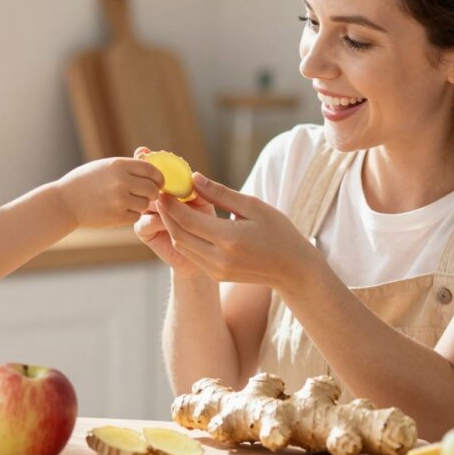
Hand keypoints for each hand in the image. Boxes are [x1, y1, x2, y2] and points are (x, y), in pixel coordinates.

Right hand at [56, 157, 162, 228]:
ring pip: (145, 204)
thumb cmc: (86, 182)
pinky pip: (135, 216)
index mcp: (119, 165)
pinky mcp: (116, 216)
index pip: (152, 170)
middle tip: (145, 195)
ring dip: (140, 205)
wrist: (64, 202)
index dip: (159, 178)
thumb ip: (128, 165)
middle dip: (152, 193)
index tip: (158, 183)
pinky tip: (119, 211)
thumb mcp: (105, 166)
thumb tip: (152, 159)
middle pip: (152, 189)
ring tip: (127, 202)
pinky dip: (131, 215)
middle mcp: (121, 181)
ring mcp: (119, 200)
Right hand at [131, 147, 213, 274]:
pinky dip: (155, 220)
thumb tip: (193, 176)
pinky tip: (168, 223)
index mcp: (166, 186)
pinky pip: (143, 222)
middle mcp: (154, 197)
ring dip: (155, 202)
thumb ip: (197, 190)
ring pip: (144, 203)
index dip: (146, 159)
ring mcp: (146, 213)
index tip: (144, 151)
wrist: (203, 253)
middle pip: (143, 184)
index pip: (152, 169)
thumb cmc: (207, 223)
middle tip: (156, 178)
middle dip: (146, 179)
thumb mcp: (204, 202)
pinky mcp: (144, 230)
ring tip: (166, 202)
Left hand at [155, 173, 318, 290]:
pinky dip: (184, 238)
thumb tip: (194, 178)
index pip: (187, 220)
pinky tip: (184, 223)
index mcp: (230, 238)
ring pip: (182, 246)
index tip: (164, 189)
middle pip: (179, 234)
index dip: (170, 204)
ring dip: (172, 226)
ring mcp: (216, 270)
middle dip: (166, 214)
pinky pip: (191, 254)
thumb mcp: (254, 206)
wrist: (292, 269)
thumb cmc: (278, 232)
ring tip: (170, 207)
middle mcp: (219, 258)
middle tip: (161, 195)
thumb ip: (221, 193)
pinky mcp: (216, 275)